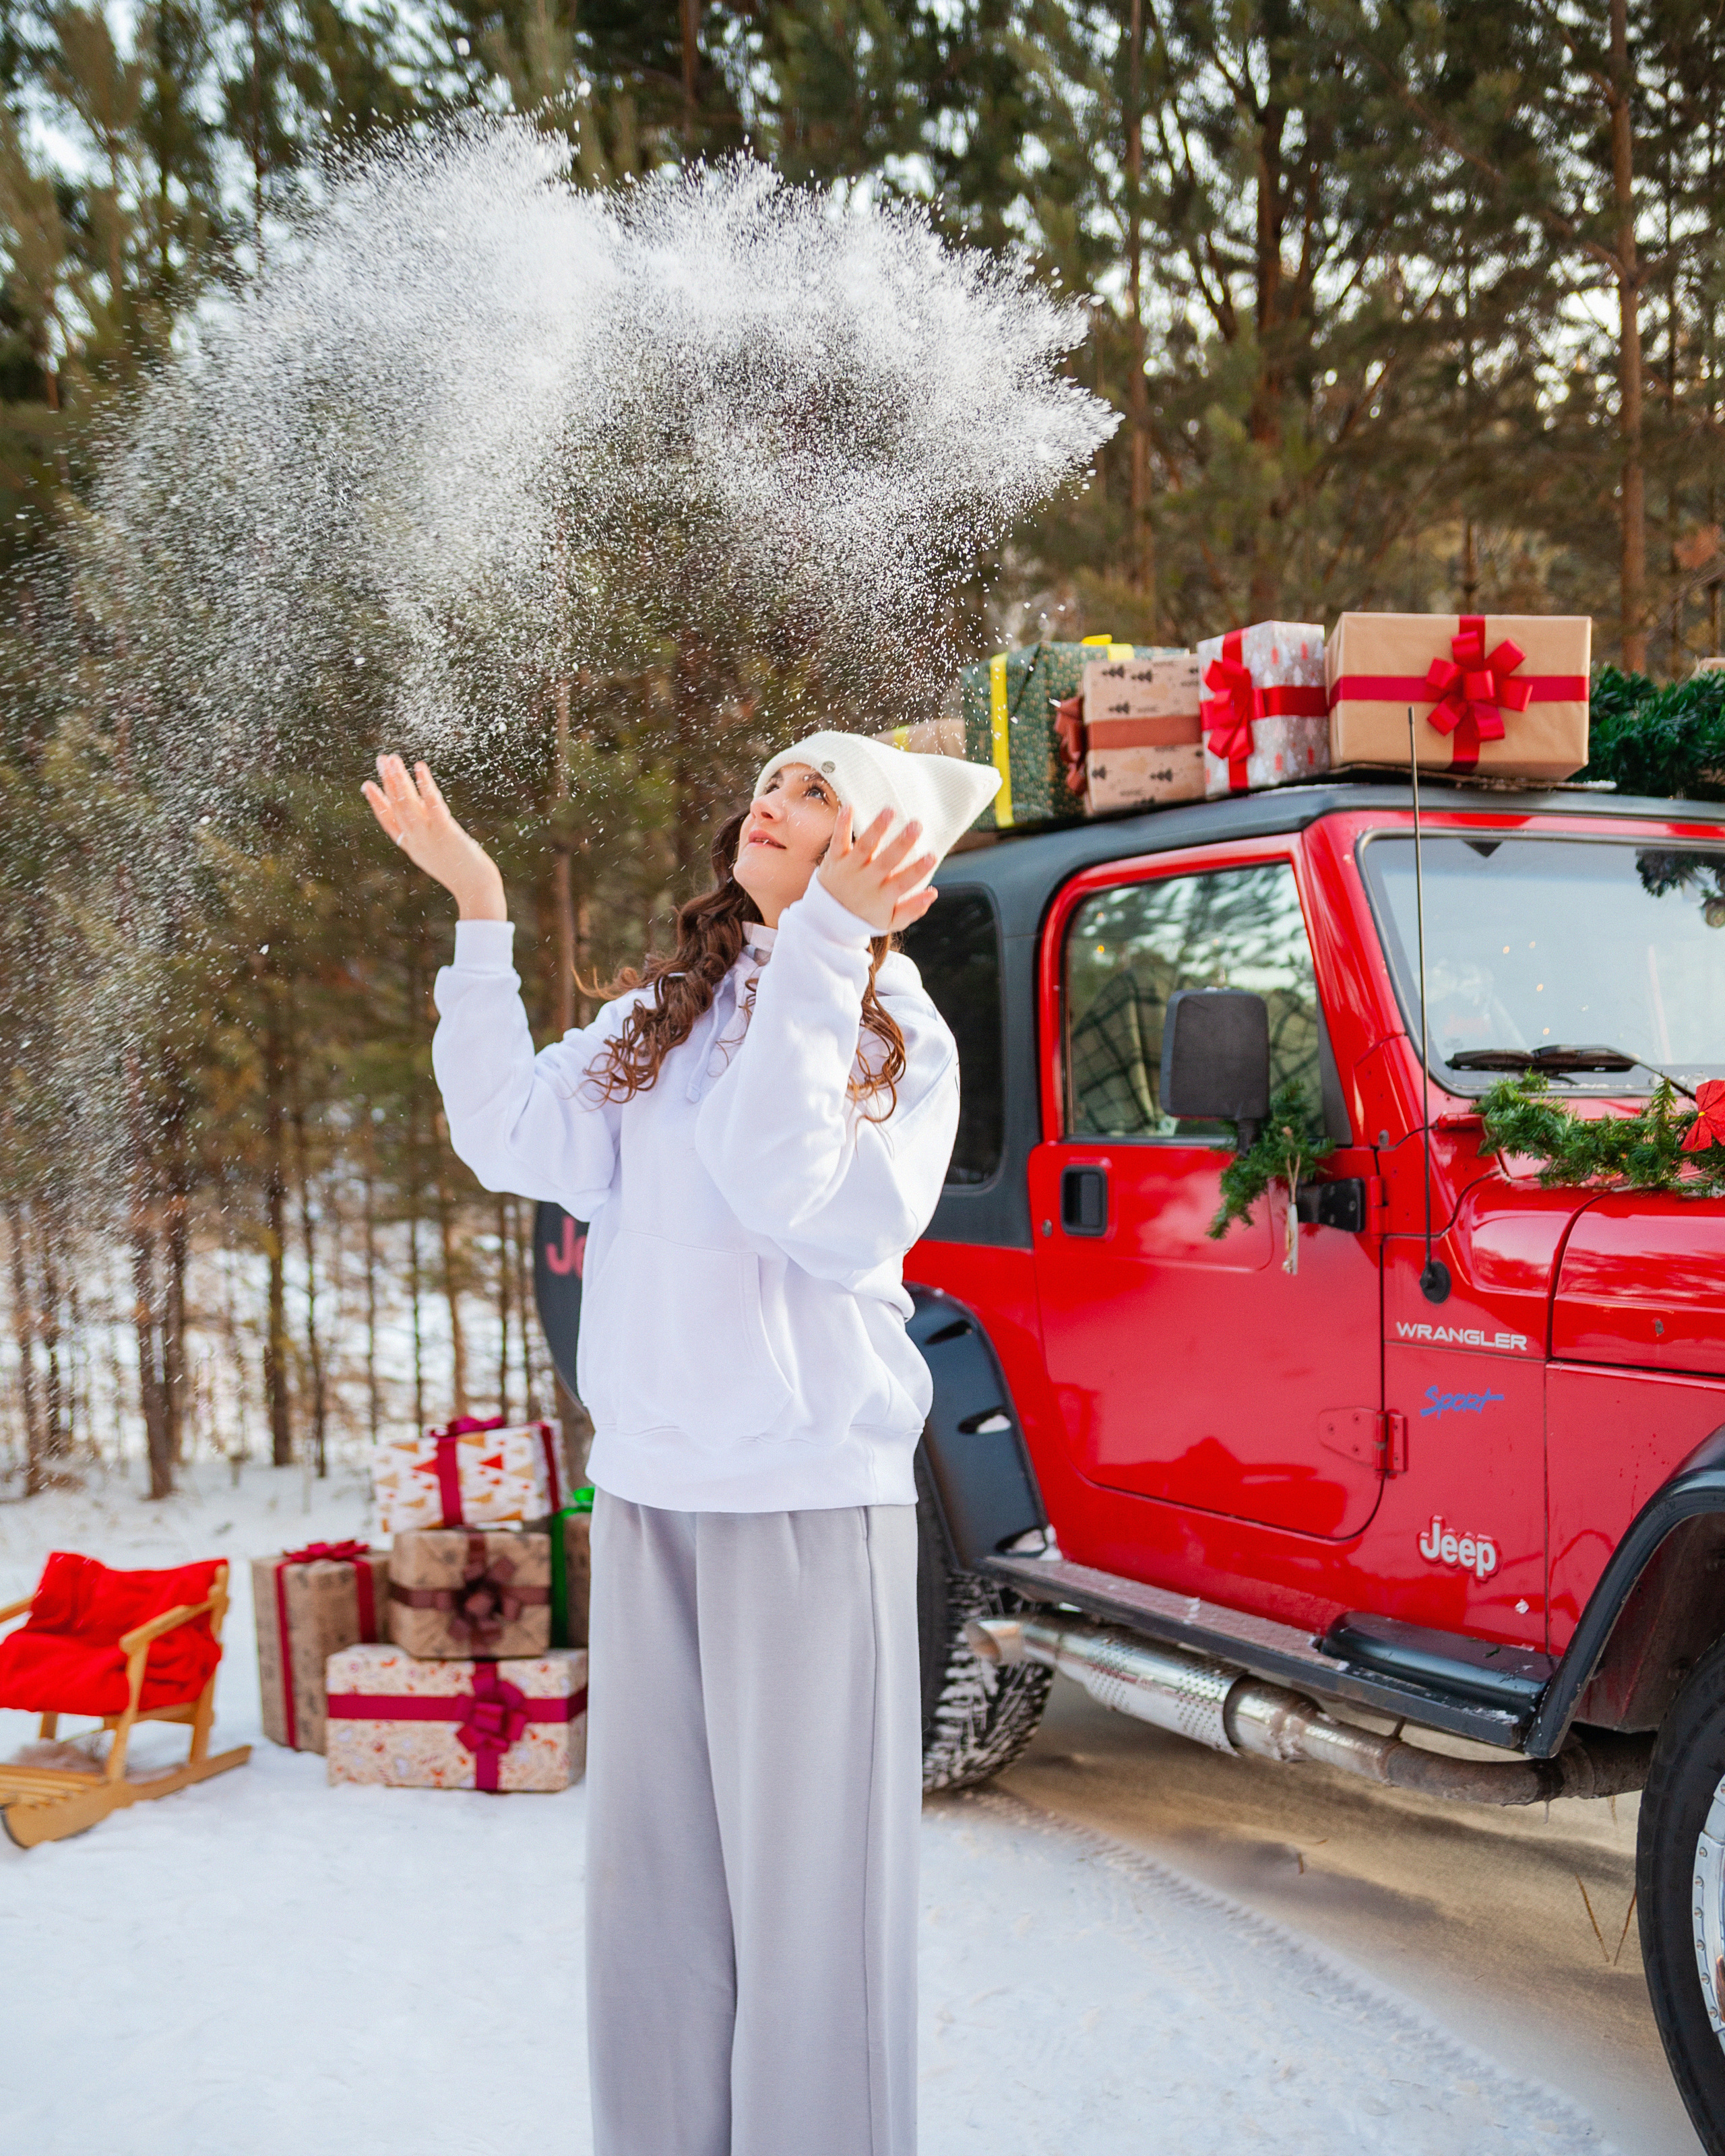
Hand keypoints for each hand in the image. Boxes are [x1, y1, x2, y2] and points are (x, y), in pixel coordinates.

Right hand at [361, 755, 506, 921]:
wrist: (476, 890)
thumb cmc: (463, 874)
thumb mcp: (438, 855)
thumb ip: (430, 839)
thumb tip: (428, 825)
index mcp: (412, 847)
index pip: (389, 822)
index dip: (377, 803)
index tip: (367, 785)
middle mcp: (416, 840)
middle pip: (396, 806)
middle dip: (387, 781)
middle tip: (381, 759)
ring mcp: (428, 836)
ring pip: (408, 803)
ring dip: (398, 779)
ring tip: (391, 759)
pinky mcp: (445, 831)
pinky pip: (431, 804)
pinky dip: (424, 785)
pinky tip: (419, 767)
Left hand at [816, 805, 937, 933]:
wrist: (825, 919)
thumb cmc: (865, 916)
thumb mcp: (889, 922)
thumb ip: (912, 909)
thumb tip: (934, 893)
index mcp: (882, 897)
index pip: (902, 884)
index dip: (918, 871)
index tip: (932, 856)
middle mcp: (865, 882)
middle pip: (885, 862)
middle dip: (901, 844)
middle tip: (917, 825)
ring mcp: (849, 869)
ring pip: (864, 847)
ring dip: (877, 828)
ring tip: (890, 811)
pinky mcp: (834, 859)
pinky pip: (838, 841)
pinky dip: (842, 824)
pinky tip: (849, 806)